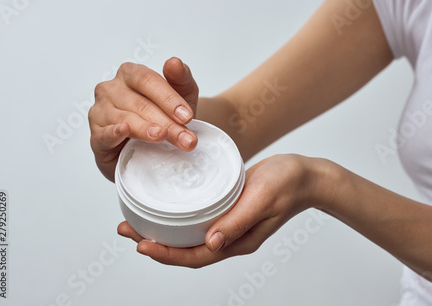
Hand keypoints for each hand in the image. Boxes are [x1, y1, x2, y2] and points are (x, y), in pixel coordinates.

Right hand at [88, 58, 198, 180]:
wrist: (155, 148)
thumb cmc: (167, 116)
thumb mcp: (182, 96)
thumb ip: (181, 78)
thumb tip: (174, 62)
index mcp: (130, 74)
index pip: (148, 80)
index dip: (168, 99)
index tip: (187, 116)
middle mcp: (111, 89)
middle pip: (140, 104)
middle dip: (167, 123)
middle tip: (185, 138)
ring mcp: (100, 111)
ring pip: (125, 119)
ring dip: (147, 131)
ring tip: (164, 138)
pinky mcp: (96, 136)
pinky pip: (104, 133)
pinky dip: (113, 133)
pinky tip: (124, 131)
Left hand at [117, 154, 334, 267]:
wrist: (305, 175)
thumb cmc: (288, 184)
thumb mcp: (263, 199)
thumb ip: (238, 221)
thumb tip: (211, 244)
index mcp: (238, 241)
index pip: (195, 257)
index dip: (167, 255)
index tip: (141, 244)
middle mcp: (230, 237)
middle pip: (186, 250)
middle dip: (155, 244)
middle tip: (126, 229)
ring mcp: (228, 225)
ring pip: (189, 236)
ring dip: (162, 231)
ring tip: (136, 221)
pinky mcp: (228, 210)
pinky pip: (197, 221)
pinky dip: (177, 218)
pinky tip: (165, 207)